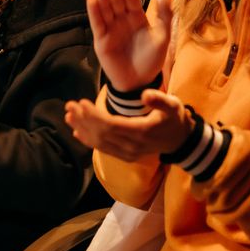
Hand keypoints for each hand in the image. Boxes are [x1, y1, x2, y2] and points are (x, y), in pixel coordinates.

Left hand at [65, 89, 193, 160]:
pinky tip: (77, 132)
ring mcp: (128, 153)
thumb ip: (160, 100)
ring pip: (99, 143)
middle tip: (69, 105)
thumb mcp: (173, 105)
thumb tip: (145, 95)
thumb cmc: (175, 119)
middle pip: (101, 134)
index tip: (81, 103)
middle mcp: (132, 146)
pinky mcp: (125, 156)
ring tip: (68, 116)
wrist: (181, 141)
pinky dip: (89, 141)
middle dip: (82, 120)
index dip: (93, 116)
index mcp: (141, 132)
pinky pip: (103, 149)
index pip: (111, 125)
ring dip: (82, 129)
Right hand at [87, 0, 171, 91]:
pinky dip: (94, 12)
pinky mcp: (101, 40)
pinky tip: (91, 0)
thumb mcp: (163, 38)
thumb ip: (164, 18)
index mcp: (137, 19)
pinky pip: (97, 23)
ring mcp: (111, 30)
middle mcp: (122, 21)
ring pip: (105, 9)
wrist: (139, 82)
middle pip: (116, 1)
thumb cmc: (152, 61)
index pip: (131, 0)